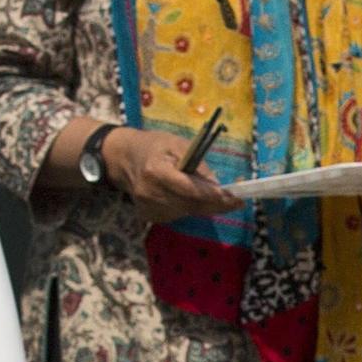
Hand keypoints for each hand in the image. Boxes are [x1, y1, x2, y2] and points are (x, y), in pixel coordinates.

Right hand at [93, 123, 233, 218]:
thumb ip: (198, 165)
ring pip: (187, 212)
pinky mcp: (149, 216)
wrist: (124, 158)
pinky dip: (189, 207)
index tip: (233, 197)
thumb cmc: (154, 146)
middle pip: (190, 205)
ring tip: (214, 195)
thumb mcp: (178, 144)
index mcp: (156, 170)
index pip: (188, 188)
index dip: (211, 195)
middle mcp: (150, 193)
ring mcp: (148, 208)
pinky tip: (188, 196)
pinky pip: (178, 215)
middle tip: (237, 201)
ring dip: (204, 206)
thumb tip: (218, 186)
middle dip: (215, 204)